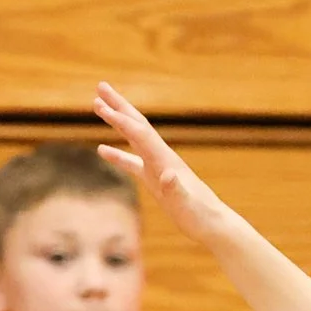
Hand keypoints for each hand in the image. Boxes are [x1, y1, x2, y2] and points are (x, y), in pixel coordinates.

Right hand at [92, 82, 238, 249]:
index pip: (140, 134)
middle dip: (119, 105)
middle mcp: (161, 157)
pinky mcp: (155, 180)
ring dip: (116, 122)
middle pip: (137, 124)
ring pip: (133, 138)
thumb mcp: (187, 204)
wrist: (212, 223)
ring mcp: (157, 167)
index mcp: (165, 159)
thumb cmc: (200, 215)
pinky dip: (117, 155)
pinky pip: (132, 162)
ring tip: (98, 106)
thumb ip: (176, 189)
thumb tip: (167, 174)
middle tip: (100, 86)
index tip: (101, 106)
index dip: (120, 120)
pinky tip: (102, 150)